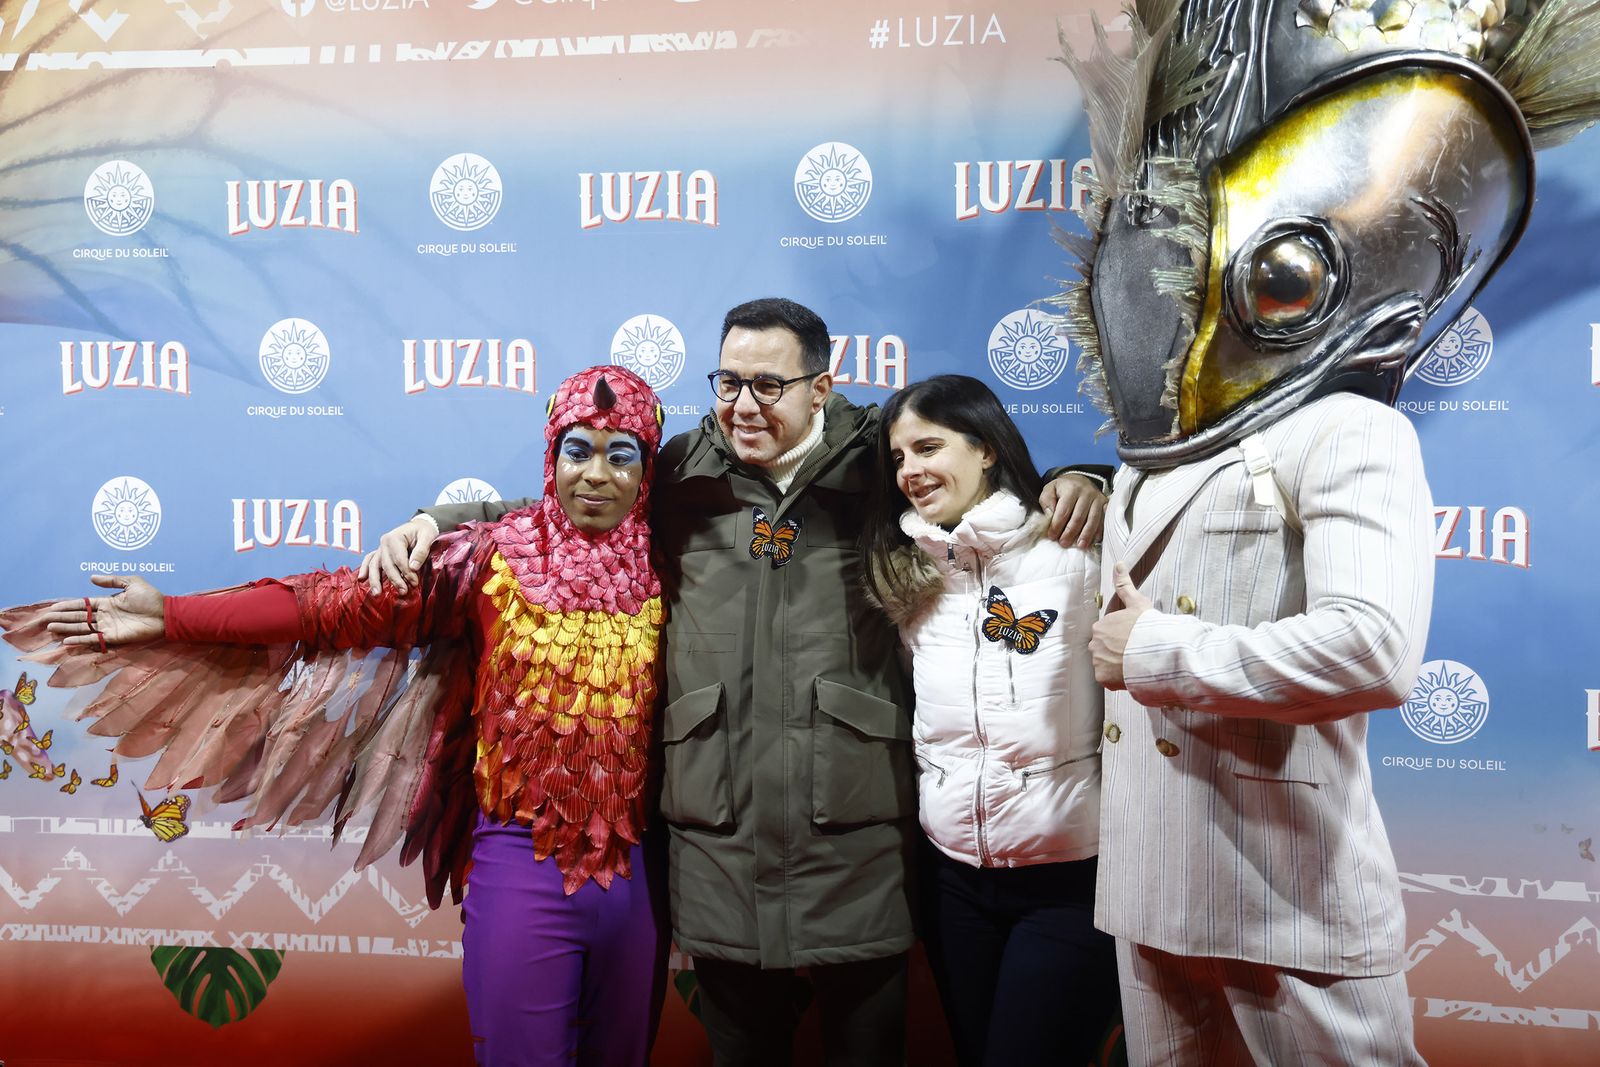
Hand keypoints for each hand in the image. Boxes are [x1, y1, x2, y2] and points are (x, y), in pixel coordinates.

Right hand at [42, 575, 165, 646]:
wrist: (165, 614)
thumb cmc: (151, 598)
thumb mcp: (132, 583)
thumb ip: (112, 580)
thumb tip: (91, 578)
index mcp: (107, 602)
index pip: (83, 604)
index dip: (68, 606)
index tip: (53, 607)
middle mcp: (105, 615)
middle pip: (79, 617)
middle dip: (62, 617)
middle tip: (45, 619)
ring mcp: (108, 627)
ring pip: (82, 628)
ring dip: (66, 628)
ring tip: (51, 628)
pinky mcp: (114, 637)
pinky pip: (94, 639)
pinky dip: (80, 640)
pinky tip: (67, 640)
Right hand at [357, 515, 437, 594]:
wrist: (419, 526)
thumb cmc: (424, 531)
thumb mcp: (428, 536)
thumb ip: (421, 551)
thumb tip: (413, 567)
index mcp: (395, 538)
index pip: (399, 559)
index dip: (407, 573)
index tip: (414, 583)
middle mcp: (384, 543)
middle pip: (387, 565)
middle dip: (395, 580)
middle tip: (403, 591)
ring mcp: (380, 548)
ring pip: (374, 565)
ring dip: (375, 580)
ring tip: (377, 594)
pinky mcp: (380, 553)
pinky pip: (369, 560)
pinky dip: (365, 569)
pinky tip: (361, 580)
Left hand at [1041, 472, 1107, 548]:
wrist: (1080, 481)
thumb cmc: (1062, 489)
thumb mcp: (1050, 490)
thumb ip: (1047, 501)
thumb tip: (1050, 515)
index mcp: (1071, 489)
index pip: (1063, 511)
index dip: (1057, 525)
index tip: (1052, 536)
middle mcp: (1086, 493)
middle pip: (1078, 517)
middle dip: (1070, 532)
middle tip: (1064, 543)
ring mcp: (1098, 499)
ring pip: (1093, 520)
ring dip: (1086, 535)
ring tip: (1080, 546)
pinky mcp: (1105, 504)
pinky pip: (1103, 520)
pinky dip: (1099, 531)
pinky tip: (1093, 540)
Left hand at [1090, 562, 1152, 690]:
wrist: (1156, 652)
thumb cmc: (1147, 626)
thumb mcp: (1137, 603)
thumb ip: (1124, 584)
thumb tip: (1118, 563)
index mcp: (1100, 626)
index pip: (1107, 634)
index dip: (1121, 637)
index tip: (1134, 640)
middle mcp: (1094, 644)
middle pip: (1104, 650)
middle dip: (1116, 652)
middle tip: (1135, 653)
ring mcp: (1098, 662)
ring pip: (1106, 664)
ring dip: (1117, 666)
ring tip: (1134, 664)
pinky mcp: (1103, 678)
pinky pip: (1108, 679)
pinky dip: (1117, 679)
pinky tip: (1130, 673)